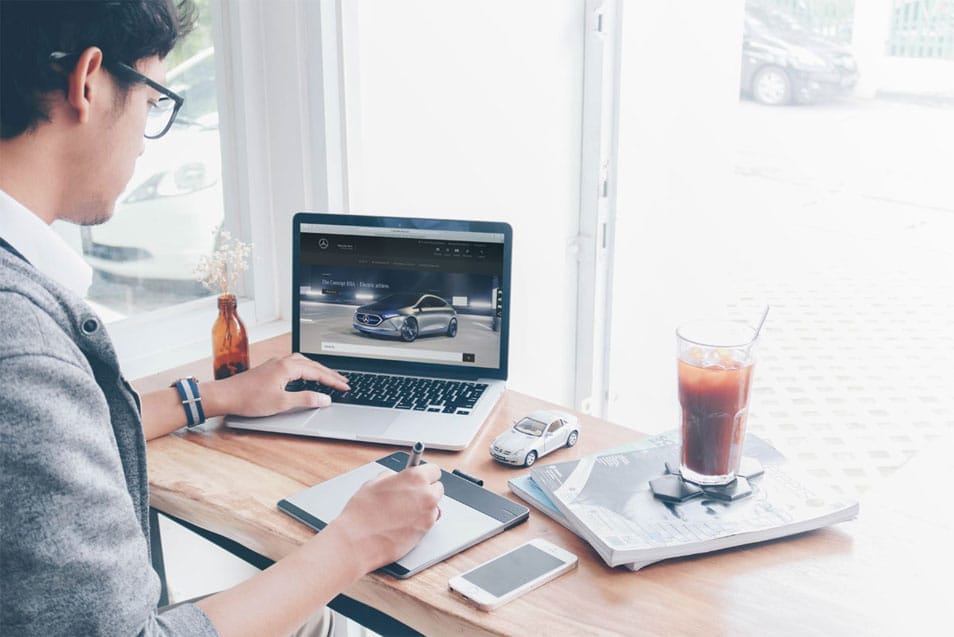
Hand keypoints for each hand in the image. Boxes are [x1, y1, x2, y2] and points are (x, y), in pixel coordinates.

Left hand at [206, 353, 349, 417]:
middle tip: (342, 381)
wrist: (225, 396)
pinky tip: (304, 375)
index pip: (318, 372)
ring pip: (303, 362)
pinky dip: (306, 369)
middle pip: (312, 364)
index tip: (345, 386)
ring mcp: (275, 364)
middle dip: (329, 373)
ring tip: (327, 377)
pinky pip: (294, 364)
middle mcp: (282, 362)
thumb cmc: (249, 398)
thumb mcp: (281, 402)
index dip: (333, 380)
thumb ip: (305, 399)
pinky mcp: (269, 369)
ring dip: (317, 369)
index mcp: (287, 367)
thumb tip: (324, 399)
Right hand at [328, 464, 443, 572]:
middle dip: (427, 490)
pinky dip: (421, 521)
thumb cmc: (362, 512)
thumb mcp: (374, 483)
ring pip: (434, 506)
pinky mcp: (426, 531)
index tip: (421, 478)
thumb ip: (392, 477)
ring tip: (405, 511)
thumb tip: (398, 477)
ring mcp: (428, 514)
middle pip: (438, 488)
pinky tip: (405, 523)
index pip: (434, 470)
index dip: (425, 474)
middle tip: (412, 495)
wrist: (358, 540)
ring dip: (425, 507)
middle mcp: (426, 494)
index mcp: (415, 477)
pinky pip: (429, 521)